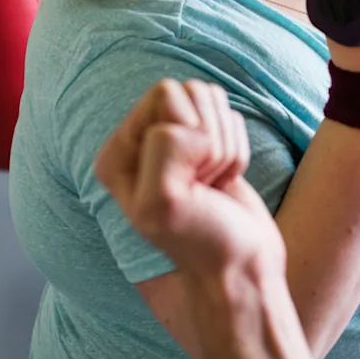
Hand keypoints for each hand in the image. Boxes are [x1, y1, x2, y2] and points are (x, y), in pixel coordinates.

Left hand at [95, 78, 284, 275]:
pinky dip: (238, 151)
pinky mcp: (207, 147)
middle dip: (210, 137)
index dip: (188, 132)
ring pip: (214, 102)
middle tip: (203, 182)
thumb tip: (192, 128)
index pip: (165, 93)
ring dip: (225, 146)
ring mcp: (176, 143)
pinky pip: (232, 119)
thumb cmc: (200, 242)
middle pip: (192, 91)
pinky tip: (224, 183)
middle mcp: (140, 143)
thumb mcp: (163, 204)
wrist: (241, 267)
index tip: (188, 179)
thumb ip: (165, 149)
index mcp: (117, 152)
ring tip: (212, 184)